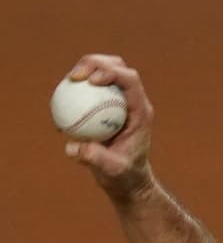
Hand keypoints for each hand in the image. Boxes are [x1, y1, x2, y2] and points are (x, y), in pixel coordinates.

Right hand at [62, 54, 156, 201]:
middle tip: (74, 76)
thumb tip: (74, 147)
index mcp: (141, 111)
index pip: (130, 81)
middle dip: (96, 63)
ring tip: (69, 80)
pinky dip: (78, 86)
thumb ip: (96, 159)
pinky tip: (62, 93)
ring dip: (86, 69)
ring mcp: (121, 101)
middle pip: (118, 67)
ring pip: (105, 71)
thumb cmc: (124, 176)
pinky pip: (92, 88)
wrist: (128, 180)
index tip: (90, 80)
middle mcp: (133, 101)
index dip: (111, 72)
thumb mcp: (112, 170)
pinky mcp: (107, 105)